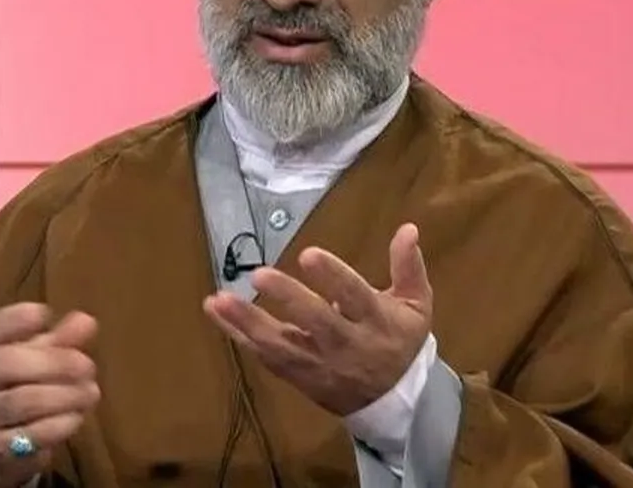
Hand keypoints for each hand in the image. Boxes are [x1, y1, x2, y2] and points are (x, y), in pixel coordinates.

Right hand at [0, 303, 99, 487]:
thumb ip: (62, 338)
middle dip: (55, 363)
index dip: (19, 318)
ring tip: (91, 392)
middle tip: (88, 366)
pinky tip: (78, 415)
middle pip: (8, 364)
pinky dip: (60, 424)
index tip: (46, 315)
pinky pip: (32, 434)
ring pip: (22, 401)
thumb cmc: (20, 383)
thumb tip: (87, 321)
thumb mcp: (38, 356)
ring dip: (64, 395)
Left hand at [203, 223, 431, 415]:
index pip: (356, 297)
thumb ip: (408, 266)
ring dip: (248, 322)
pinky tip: (216, 313)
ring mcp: (320, 364)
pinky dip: (240, 336)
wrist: (396, 403)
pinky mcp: (299, 377)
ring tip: (218, 300)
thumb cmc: (400, 341)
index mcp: (378, 322)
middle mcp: (348, 345)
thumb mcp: (416, 304)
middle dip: (288, 299)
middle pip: (317, 322)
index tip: (308, 255)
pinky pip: (266, 357)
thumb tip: (408, 229)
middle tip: (259, 274)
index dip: (334, 277)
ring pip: (283, 346)